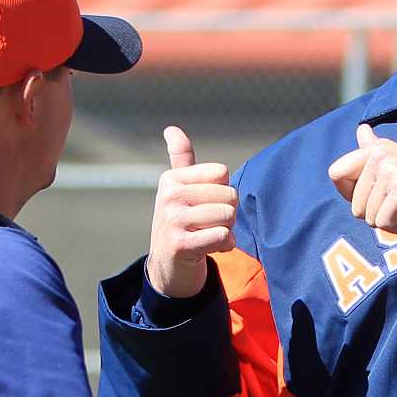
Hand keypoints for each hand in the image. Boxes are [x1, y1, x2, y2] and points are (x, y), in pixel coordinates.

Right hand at [145, 126, 237, 298]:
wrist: (168, 266)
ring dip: (227, 231)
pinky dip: (225, 245)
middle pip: (229, 195)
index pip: (222, 173)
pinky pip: (221, 236)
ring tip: (210, 236)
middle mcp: (169, 196)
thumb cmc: (180, 222)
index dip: (224, 192)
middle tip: (209, 225)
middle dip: (228, 214)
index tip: (206, 205)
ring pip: (227, 216)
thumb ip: (181, 159)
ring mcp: (172, 220)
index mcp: (172, 178)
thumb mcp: (178, 188)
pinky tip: (212, 249)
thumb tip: (171, 129)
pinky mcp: (180, 245)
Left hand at [326, 124, 396, 234]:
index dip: (350, 195)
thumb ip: (376, 149)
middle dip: (378, 213)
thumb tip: (361, 130)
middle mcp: (380, 154)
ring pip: (369, 217)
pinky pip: (384, 223)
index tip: (374, 196)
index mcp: (376, 149)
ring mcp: (391, 170)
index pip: (336, 173)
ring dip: (392, 220)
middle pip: (355, 205)